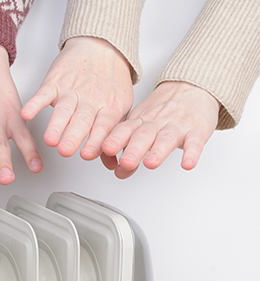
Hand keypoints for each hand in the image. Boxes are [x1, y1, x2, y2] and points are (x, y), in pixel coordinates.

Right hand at [22, 36, 132, 159]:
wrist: (101, 45)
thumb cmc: (109, 80)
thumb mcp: (120, 107)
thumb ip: (114, 136)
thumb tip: (112, 164)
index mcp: (108, 108)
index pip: (103, 127)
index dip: (95, 141)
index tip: (88, 155)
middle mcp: (90, 100)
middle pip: (82, 120)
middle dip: (73, 137)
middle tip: (66, 151)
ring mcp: (71, 91)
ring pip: (63, 110)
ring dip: (56, 126)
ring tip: (50, 140)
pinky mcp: (55, 82)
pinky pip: (43, 94)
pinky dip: (34, 104)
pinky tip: (27, 113)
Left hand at [100, 81, 219, 177]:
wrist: (192, 86)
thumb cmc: (163, 110)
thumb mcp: (142, 125)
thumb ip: (128, 148)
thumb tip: (118, 172)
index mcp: (140, 121)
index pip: (124, 130)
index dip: (114, 139)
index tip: (105, 149)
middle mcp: (156, 123)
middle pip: (143, 135)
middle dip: (133, 150)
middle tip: (126, 163)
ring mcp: (177, 126)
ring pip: (166, 138)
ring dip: (158, 152)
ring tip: (151, 163)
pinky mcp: (197, 130)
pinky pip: (195, 142)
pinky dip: (192, 153)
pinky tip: (187, 164)